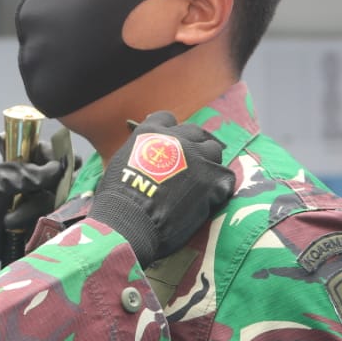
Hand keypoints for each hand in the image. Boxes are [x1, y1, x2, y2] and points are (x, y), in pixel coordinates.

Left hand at [0, 158, 63, 278]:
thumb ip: (28, 174)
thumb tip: (59, 167)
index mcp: (17, 164)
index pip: (46, 154)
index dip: (56, 157)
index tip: (61, 164)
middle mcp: (27, 184)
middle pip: (58, 180)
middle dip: (49, 188)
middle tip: (33, 195)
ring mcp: (30, 208)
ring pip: (52, 205)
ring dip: (31, 212)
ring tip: (7, 221)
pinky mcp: (31, 230)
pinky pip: (47, 227)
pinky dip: (34, 229)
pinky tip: (16, 231)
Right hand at [88, 112, 234, 267]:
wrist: (128, 221)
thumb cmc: (116, 199)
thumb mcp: (119, 164)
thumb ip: (138, 154)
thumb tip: (144, 162)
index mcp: (150, 133)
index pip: (167, 118)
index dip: (170, 133)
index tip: (169, 146)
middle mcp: (176, 139)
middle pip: (195, 132)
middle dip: (193, 146)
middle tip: (189, 165)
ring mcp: (196, 158)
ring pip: (213, 150)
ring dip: (208, 163)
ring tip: (202, 181)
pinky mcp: (210, 180)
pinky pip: (225, 178)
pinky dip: (219, 188)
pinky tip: (211, 198)